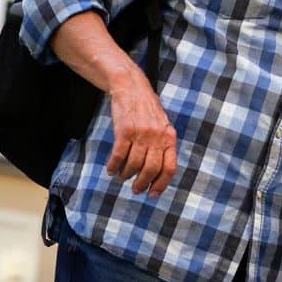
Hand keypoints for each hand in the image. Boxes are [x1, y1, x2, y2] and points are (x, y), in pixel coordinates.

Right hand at [105, 68, 177, 197]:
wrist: (131, 87)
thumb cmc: (147, 109)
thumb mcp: (162, 125)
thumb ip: (163, 145)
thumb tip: (159, 173)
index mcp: (169, 137)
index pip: (169, 167)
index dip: (161, 184)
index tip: (153, 194)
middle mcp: (157, 136)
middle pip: (151, 169)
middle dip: (142, 184)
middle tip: (135, 189)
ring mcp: (141, 133)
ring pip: (134, 165)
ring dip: (126, 175)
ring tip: (122, 176)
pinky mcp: (124, 130)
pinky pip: (118, 156)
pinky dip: (114, 166)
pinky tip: (111, 170)